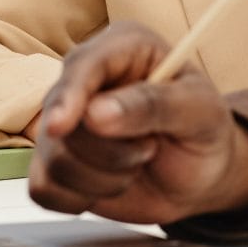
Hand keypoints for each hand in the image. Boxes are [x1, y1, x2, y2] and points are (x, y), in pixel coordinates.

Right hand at [27, 22, 247, 224]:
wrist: (202, 175)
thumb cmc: (204, 131)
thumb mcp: (199, 112)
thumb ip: (153, 105)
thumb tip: (96, 113)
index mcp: (123, 48)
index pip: (81, 65)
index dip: (69, 95)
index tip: (64, 125)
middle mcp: (87, 81)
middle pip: (61, 120)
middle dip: (111, 151)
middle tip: (152, 148)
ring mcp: (67, 123)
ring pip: (54, 160)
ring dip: (104, 178)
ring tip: (138, 164)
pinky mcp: (55, 162)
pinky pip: (43, 190)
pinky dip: (80, 198)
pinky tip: (111, 185)